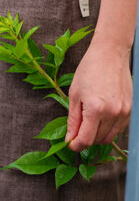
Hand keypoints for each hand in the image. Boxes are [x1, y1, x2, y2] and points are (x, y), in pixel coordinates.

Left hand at [66, 36, 131, 151]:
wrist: (110, 55)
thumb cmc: (88, 71)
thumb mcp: (74, 94)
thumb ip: (73, 119)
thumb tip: (70, 139)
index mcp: (95, 109)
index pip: (86, 139)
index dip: (76, 145)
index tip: (70, 144)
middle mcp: (112, 113)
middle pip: (98, 140)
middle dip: (86, 140)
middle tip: (76, 131)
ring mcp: (124, 113)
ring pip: (110, 137)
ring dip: (97, 136)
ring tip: (88, 123)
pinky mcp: (130, 111)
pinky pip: (119, 129)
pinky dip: (108, 129)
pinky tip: (100, 118)